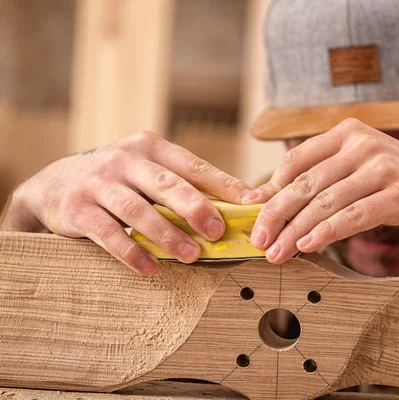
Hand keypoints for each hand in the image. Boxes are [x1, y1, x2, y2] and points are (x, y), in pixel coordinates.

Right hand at [2, 131, 251, 273]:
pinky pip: (108, 233)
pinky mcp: (78, 208)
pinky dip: (131, 252)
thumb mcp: (148, 170)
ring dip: (167, 234)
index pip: (194, 165)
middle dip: (196, 207)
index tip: (252, 202)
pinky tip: (150, 268)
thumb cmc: (118, 179)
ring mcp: (99, 182)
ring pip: (138, 209)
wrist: (54, 183)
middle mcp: (124, 159)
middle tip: (218, 231)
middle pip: (166, 183)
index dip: (225, 184)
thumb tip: (237, 204)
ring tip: (191, 255)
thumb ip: (184, 183)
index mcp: (150, 146)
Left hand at [244, 118, 398, 263]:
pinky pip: (352, 216)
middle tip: (258, 240)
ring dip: (296, 231)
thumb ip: (325, 177)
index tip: (254, 216)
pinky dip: (326, 233)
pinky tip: (307, 247)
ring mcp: (383, 167)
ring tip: (276, 253)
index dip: (271, 189)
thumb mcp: (362, 170)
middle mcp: (363, 144)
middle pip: (306, 183)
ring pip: (325, 202)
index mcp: (349, 133)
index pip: (297, 161)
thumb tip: (274, 197)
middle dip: (276, 215)